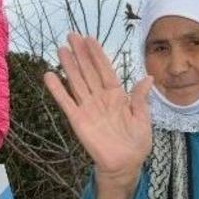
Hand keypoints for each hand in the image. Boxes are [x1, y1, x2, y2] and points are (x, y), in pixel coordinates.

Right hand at [43, 34, 153, 198]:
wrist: (126, 164)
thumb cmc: (137, 143)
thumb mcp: (143, 118)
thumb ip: (140, 98)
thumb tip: (148, 77)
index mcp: (117, 95)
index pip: (105, 69)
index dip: (97, 54)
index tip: (89, 38)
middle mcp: (101, 98)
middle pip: (88, 71)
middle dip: (80, 54)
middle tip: (71, 35)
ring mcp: (88, 108)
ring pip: (77, 82)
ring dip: (69, 66)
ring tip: (61, 49)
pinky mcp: (78, 120)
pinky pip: (66, 102)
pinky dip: (58, 90)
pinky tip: (49, 76)